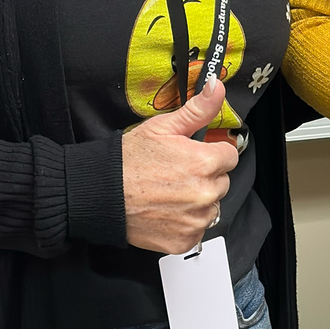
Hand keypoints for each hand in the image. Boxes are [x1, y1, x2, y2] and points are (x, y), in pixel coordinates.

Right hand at [122, 78, 240, 254]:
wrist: (100, 194)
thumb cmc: (127, 161)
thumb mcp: (162, 128)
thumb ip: (197, 110)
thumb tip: (218, 88)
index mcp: (203, 163)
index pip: (230, 156)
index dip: (212, 153)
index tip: (194, 156)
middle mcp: (205, 193)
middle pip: (221, 182)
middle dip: (205, 177)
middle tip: (175, 175)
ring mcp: (196, 219)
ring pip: (211, 207)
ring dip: (197, 202)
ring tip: (169, 193)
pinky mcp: (185, 240)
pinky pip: (197, 229)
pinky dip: (185, 223)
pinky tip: (165, 211)